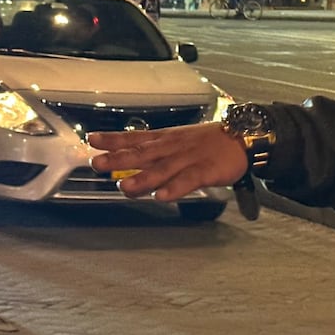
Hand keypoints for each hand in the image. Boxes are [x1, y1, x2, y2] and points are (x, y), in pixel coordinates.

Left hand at [87, 123, 247, 200]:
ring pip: (162, 168)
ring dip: (142, 178)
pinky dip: (175, 188)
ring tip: (124, 187)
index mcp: (166, 139)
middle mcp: (173, 147)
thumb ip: (156, 152)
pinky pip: (188, 180)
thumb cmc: (209, 142)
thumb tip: (129, 162)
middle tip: (97, 164)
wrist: (242, 138)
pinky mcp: (206, 170)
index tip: (92, 140)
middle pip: (143, 153)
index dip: (114, 139)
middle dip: (119, 159)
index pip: (136, 138)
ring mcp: (189, 158)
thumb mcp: (178, 140)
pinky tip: (162, 196)